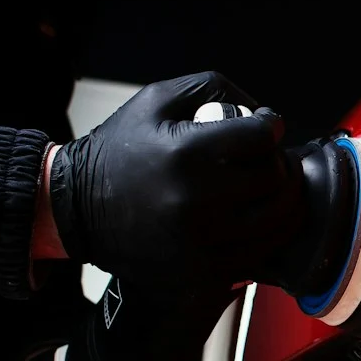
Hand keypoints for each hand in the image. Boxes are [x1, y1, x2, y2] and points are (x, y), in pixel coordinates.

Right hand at [46, 72, 302, 295]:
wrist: (77, 209)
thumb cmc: (119, 150)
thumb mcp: (155, 100)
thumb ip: (213, 89)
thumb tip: (261, 112)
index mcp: (186, 154)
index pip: (263, 137)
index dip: (270, 126)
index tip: (264, 126)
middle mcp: (196, 202)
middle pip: (277, 179)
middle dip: (279, 161)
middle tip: (266, 157)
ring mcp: (201, 243)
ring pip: (279, 219)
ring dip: (284, 198)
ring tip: (267, 186)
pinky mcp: (202, 272)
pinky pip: (261, 252)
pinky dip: (269, 232)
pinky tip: (257, 215)